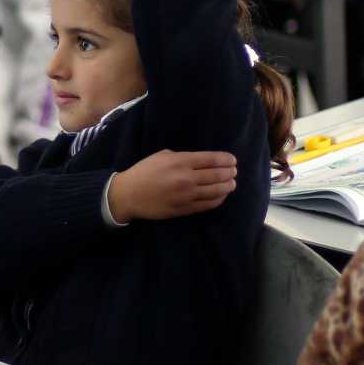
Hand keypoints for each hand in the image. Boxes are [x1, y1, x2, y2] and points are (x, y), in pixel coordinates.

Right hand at [108, 150, 236, 221]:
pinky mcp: (185, 209)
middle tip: (234, 171)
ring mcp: (187, 195)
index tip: (232, 160)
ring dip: (228, 186)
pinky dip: (218, 199)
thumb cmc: (144, 171)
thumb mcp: (163, 155)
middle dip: (230, 172)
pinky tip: (222, 195)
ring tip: (232, 183)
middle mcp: (187, 178)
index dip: (226, 159)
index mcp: (181, 161)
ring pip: (216, 191)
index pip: (212, 159)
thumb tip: (202, 161)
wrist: (129, 195)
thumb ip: (183, 157)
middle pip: (217, 175)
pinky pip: (208, 204)